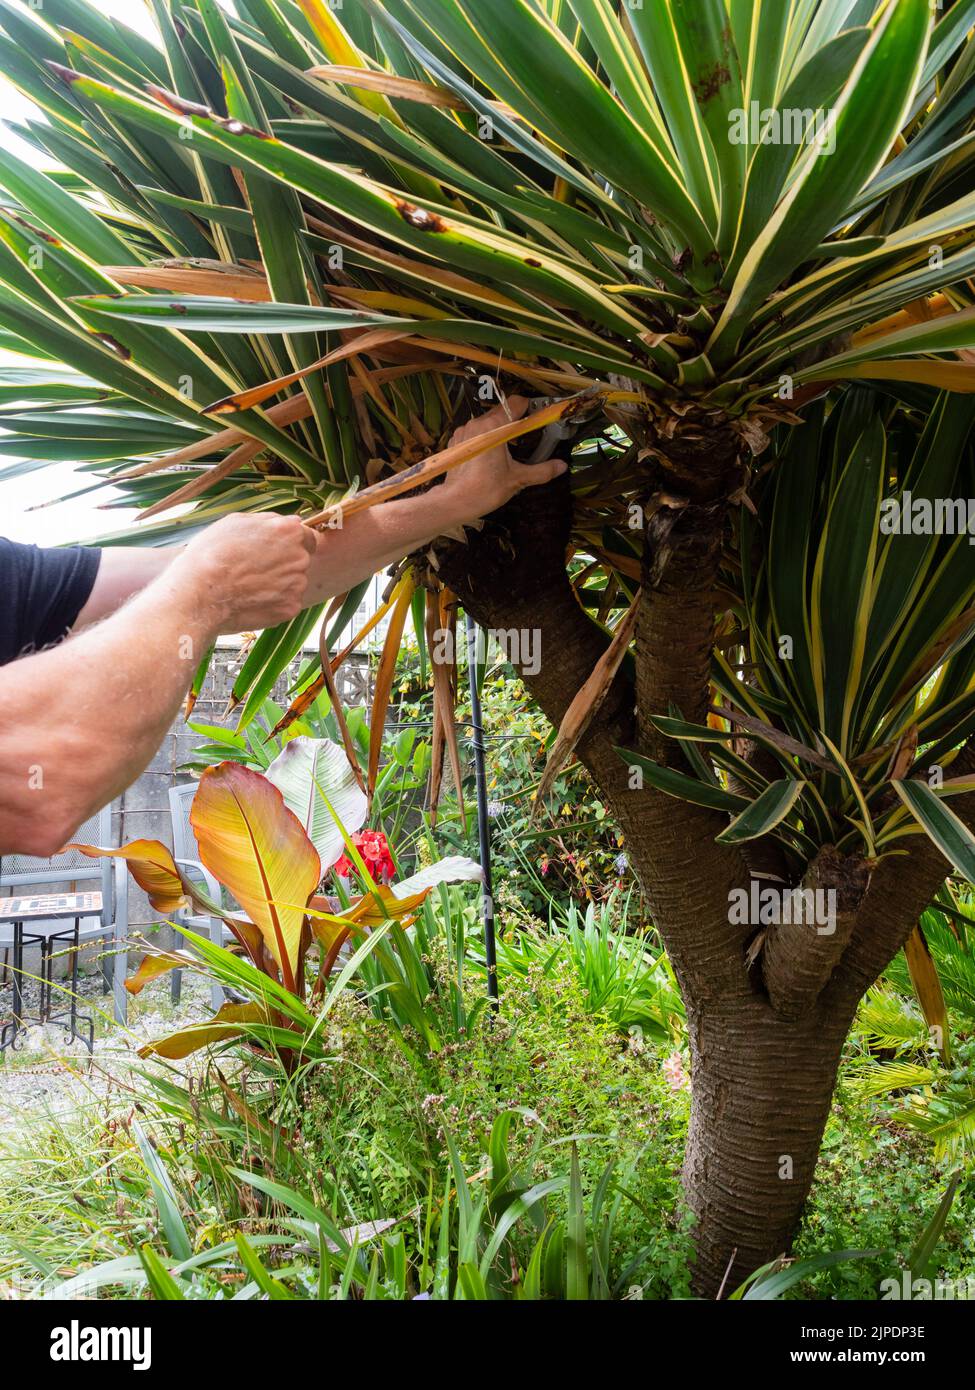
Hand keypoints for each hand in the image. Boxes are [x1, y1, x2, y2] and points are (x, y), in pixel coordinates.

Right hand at [178, 513, 315, 631]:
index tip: (272, 551)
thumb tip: (294, 521)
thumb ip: (269, 520)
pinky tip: (252, 600)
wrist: (201, 593)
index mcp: (289, 532)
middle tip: (253, 569)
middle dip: (282, 563)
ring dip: (278, 584)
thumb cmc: (212, 553)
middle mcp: (300, 557)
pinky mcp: (290, 608)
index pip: (306, 536)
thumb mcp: (236, 522)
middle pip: (299, 560)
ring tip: (248, 586)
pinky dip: (273, 602)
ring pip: (293, 583)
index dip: (289, 543)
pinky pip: (286, 602)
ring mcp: (297, 585)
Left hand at [437, 396, 567, 523]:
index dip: (529, 408)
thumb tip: (562, 466)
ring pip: (487, 421)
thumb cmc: (485, 489)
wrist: (454, 502)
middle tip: (525, 437)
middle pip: (501, 411)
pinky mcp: (456, 441)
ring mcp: (464, 431)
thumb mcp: (518, 479)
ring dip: (499, 430)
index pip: (516, 403)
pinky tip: (489, 455)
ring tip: (507, 449)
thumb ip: (542, 470)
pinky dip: (484, 438)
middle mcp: (477, 423)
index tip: (537, 418)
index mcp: (494, 427)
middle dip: (515, 421)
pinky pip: (474, 432)